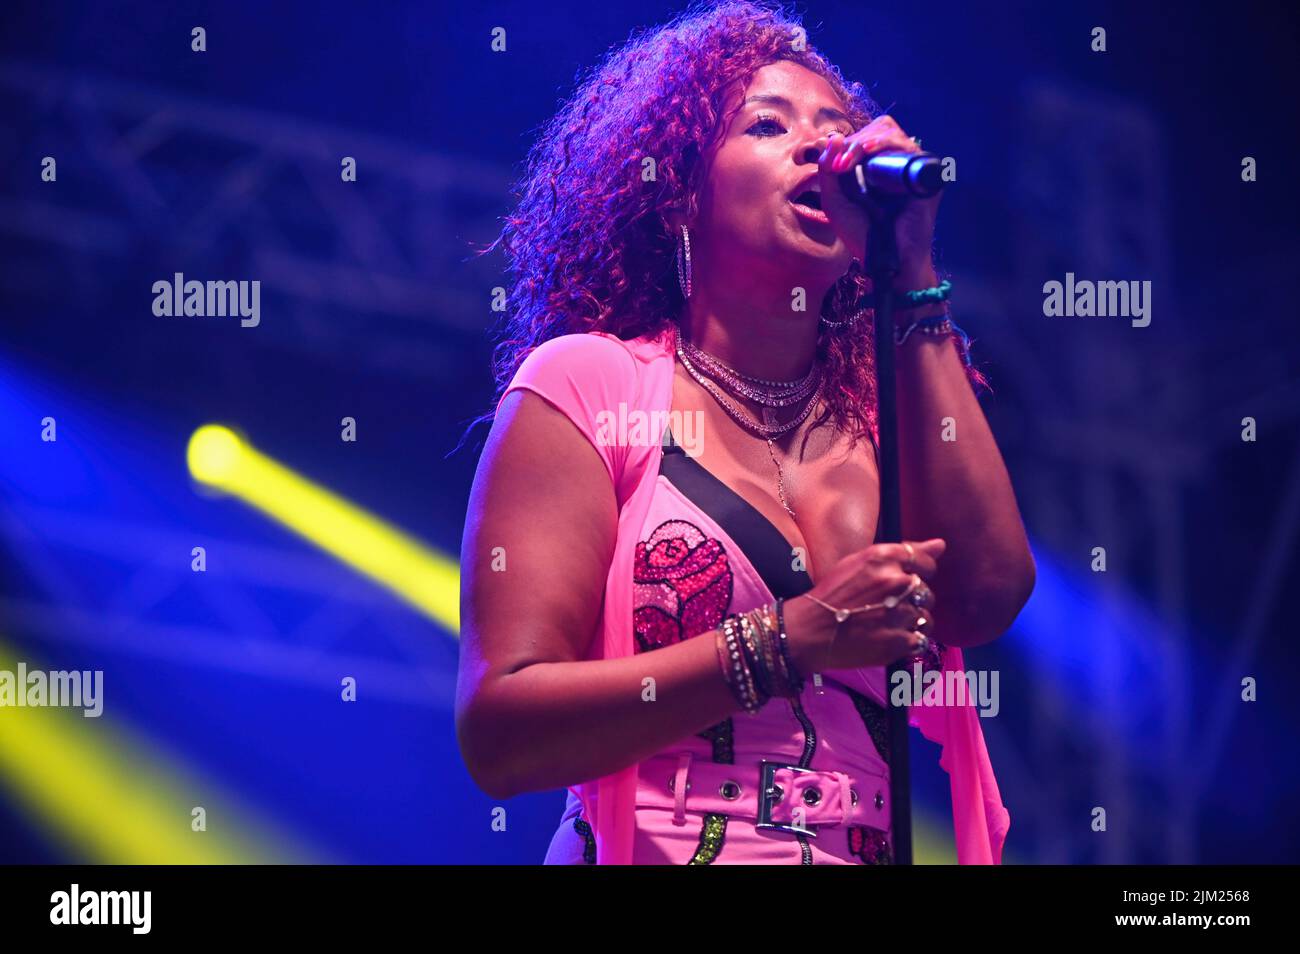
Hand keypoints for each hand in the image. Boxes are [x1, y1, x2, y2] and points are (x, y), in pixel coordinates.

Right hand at [783, 538, 944, 671]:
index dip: (920, 572)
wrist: (809, 632)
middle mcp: (895, 582)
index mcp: (883, 558)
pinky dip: (907, 642)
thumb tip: (941, 545)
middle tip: (886, 608)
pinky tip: (885, 639)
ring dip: (911, 623)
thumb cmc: (831, 596)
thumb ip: (902, 553)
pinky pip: (920, 640)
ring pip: (926, 617)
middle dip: (912, 601)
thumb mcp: (859, 563)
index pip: (924, 560)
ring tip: (884, 625)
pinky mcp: (899, 642)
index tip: (908, 582)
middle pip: (926, 591)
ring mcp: (899, 613)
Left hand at [816, 115, 941, 289]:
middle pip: (876, 129)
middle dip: (853, 141)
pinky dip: (886, 143)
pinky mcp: (924, 174)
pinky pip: (907, 146)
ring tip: (848, 161)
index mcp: (874, 169)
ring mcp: (909, 168)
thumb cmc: (862, 235)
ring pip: (890, 132)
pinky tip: (868, 152)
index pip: (861, 138)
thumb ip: (827, 172)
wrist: (885, 259)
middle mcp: (893, 165)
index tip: (810, 152)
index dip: (841, 141)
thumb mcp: (835, 202)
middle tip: (838, 164)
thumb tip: (831, 138)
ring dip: (865, 141)